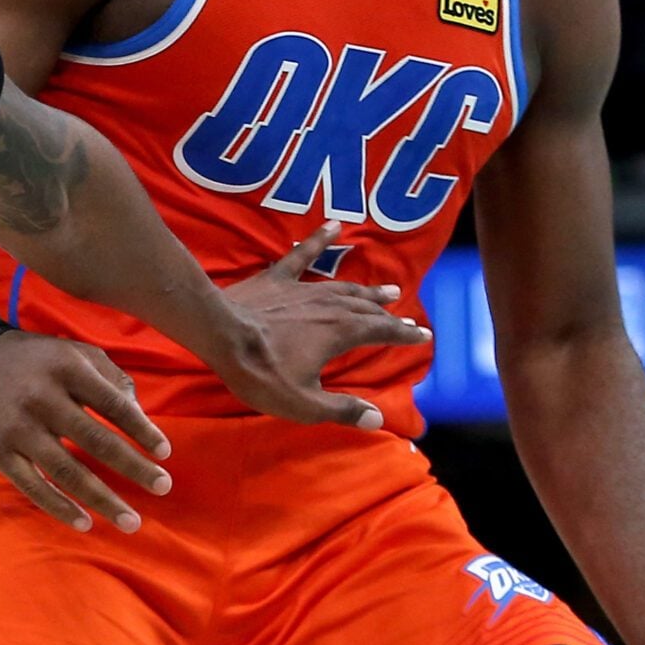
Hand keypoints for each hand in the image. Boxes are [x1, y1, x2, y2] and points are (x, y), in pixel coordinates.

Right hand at [0, 332, 170, 532]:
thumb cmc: (39, 360)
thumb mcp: (77, 353)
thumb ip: (113, 379)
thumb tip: (141, 418)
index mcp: (67, 370)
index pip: (113, 405)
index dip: (142, 431)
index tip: (165, 453)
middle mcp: (41, 398)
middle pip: (95, 441)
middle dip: (134, 468)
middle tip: (163, 487)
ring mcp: (17, 428)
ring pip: (66, 471)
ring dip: (102, 499)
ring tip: (131, 521)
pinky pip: (32, 487)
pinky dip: (60, 507)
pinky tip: (85, 522)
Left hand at [206, 223, 430, 426]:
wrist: (221, 334)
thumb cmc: (262, 372)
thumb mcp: (304, 403)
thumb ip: (342, 410)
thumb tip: (377, 419)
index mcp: (342, 333)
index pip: (382, 332)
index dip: (404, 335)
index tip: (424, 335)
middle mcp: (330, 306)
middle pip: (367, 309)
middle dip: (389, 315)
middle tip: (408, 318)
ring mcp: (303, 289)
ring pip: (344, 286)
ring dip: (367, 289)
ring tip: (389, 288)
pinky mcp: (277, 278)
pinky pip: (303, 254)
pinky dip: (320, 239)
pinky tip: (335, 225)